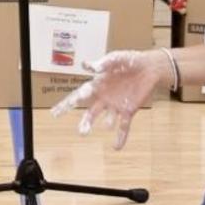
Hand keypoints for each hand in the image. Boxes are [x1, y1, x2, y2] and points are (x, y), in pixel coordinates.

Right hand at [50, 50, 166, 149]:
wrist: (150, 67)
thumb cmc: (130, 60)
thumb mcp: (115, 57)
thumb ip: (102, 63)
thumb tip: (86, 66)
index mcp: (97, 85)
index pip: (79, 96)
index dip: (67, 104)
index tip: (55, 113)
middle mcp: (104, 98)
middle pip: (91, 112)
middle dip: (85, 122)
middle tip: (81, 132)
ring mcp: (116, 105)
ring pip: (106, 120)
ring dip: (106, 125)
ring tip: (107, 126)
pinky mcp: (129, 110)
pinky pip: (123, 126)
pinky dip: (120, 137)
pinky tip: (116, 147)